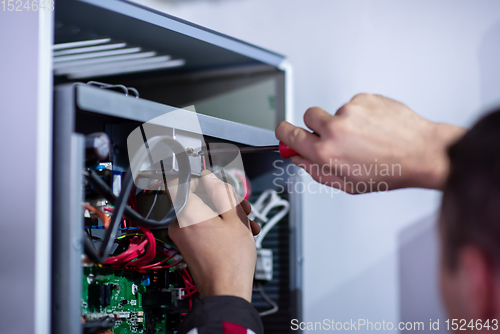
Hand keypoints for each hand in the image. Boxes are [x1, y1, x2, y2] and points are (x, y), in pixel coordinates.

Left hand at [168, 170, 259, 301]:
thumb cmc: (231, 260)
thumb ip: (222, 192)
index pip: (181, 181)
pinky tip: (242, 233)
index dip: (200, 178)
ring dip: (228, 214)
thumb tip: (209, 177)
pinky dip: (221, 227)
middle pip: (199, 198)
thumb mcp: (235, 218)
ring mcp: (184, 236)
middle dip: (224, 199)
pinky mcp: (190, 246)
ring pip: (206, 213)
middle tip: (243, 207)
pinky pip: (204, 227)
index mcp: (187, 213)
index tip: (216, 181)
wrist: (227, 291)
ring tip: (248, 224)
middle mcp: (180, 224)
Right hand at [276, 93, 465, 192]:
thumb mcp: (348, 184)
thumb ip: (316, 172)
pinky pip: (354, 105)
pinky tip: (376, 128)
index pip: (288, 134)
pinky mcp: (365, 98)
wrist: (423, 153)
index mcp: (326, 152)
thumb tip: (299, 158)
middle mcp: (334, 128)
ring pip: (335, 111)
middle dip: (317, 125)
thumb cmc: (390, 171)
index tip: (285, 133)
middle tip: (335, 137)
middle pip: (308, 116)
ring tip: (367, 138)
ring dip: (345, 122)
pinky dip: (362, 115)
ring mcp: (350, 110)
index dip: (284, 133)